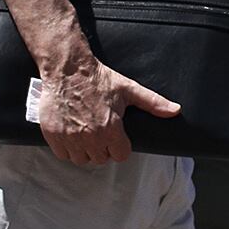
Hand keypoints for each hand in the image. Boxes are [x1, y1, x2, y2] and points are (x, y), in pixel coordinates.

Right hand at [32, 56, 179, 165]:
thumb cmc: (99, 78)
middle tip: (100, 132)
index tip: (116, 136)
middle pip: (101, 159)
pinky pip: (63, 155)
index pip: (120, 156)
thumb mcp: (129, 89)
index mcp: (111, 129)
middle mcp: (91, 137)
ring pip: (81, 159)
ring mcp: (70, 138)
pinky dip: (67, 148)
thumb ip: (153, 103)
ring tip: (86, 134)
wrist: (68, 69)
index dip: (120, 147)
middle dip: (103, 149)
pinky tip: (72, 135)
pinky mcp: (53, 135)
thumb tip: (175, 110)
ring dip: (85, 151)